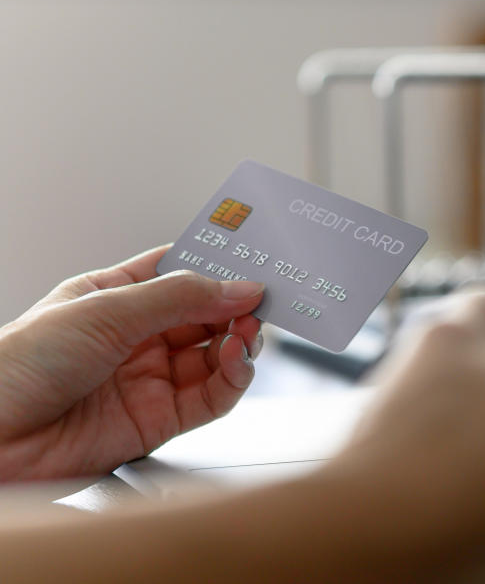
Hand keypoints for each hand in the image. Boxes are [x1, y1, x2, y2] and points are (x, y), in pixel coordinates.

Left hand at [0, 246, 263, 480]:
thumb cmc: (18, 366)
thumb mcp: (105, 311)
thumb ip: (180, 297)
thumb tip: (239, 287)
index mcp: (115, 297)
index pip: (180, 272)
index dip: (217, 266)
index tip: (252, 262)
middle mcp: (137, 337)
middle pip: (207, 315)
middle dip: (237, 306)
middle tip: (261, 301)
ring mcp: (151, 378)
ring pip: (217, 356)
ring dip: (241, 342)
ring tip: (247, 333)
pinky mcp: (161, 420)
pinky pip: (214, 396)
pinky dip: (234, 378)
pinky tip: (237, 361)